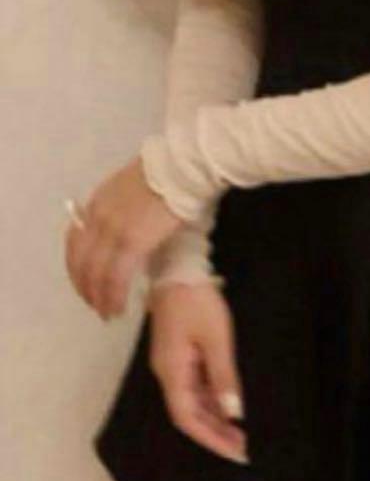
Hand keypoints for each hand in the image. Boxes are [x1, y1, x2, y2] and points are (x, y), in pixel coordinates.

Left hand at [65, 155, 182, 318]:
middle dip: (84, 286)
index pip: (76, 240)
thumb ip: (130, 209)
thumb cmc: (172, 174)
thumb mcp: (138, 188)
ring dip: (98, 297)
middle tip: (94, 304)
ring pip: (95, 273)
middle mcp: (98, 217)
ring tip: (106, 313)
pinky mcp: (133, 242)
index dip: (77, 265)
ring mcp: (114, 230)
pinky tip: (119, 308)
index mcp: (99, 202)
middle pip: (80, 260)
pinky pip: (116, 277)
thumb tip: (138, 226)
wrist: (182, 167)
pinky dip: (114, 296)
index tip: (84, 280)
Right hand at [148, 282, 247, 464]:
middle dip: (216, 433)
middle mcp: (168, 373)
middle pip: (189, 414)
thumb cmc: (198, 302)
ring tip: (241, 433)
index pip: (187, 419)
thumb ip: (225, 377)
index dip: (211, 438)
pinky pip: (195, 386)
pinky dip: (213, 400)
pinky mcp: (181, 354)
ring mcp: (173, 364)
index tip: (236, 452)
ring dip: (215, 419)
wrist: (178, 270)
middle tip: (244, 448)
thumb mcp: (217, 339)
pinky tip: (230, 406)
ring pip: (193, 402)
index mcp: (172, 372)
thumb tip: (234, 413)